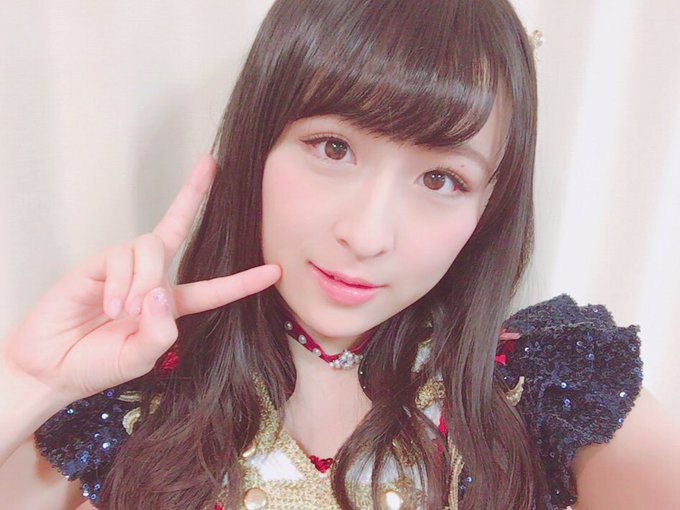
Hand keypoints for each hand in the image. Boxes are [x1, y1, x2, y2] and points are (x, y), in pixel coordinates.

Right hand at [1, 155, 280, 405]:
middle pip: (176, 227)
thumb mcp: (141, 358)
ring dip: (143, 281)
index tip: (273, 270)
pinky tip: (108, 306)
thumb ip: (160, 332)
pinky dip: (120, 284)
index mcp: (170, 305)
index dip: (242, 281)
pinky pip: (122, 257)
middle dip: (192, 194)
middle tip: (210, 164)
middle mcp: (150, 279)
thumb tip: (160, 290)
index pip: (212, 288)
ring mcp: (123, 267)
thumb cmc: (97, 365)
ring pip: (152, 248)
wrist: (50, 367)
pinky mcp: (97, 262)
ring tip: (125, 312)